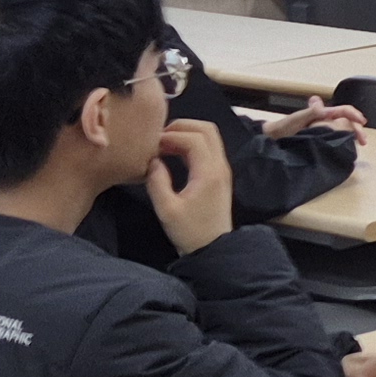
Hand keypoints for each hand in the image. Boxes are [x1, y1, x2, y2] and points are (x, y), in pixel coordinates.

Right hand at [144, 117, 239, 254]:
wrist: (214, 250)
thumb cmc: (190, 233)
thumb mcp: (167, 210)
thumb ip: (157, 182)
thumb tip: (152, 161)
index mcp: (210, 173)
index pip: (194, 139)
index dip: (172, 135)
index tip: (153, 144)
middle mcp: (220, 166)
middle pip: (207, 129)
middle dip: (182, 126)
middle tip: (159, 136)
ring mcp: (222, 169)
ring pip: (209, 136)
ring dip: (187, 133)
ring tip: (164, 143)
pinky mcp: (219, 175)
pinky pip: (209, 148)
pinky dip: (191, 143)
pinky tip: (173, 152)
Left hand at [264, 99, 363, 141]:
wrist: (273, 140)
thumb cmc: (282, 128)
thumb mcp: (297, 119)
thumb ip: (310, 112)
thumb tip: (322, 106)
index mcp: (321, 113)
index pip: (343, 110)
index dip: (354, 114)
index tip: (361, 123)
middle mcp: (324, 120)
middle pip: (346, 121)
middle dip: (357, 128)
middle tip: (363, 141)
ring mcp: (322, 129)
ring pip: (343, 129)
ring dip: (352, 135)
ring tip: (356, 145)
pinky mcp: (320, 139)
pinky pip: (336, 138)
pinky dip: (344, 142)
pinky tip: (345, 148)